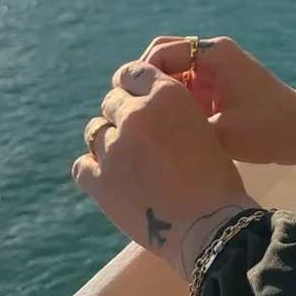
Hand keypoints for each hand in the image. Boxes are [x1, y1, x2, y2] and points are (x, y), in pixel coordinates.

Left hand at [72, 61, 261, 278]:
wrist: (207, 223)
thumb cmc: (214, 174)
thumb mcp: (200, 125)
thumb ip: (170, 111)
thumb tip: (147, 109)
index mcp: (166, 94)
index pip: (133, 72)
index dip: (132, 85)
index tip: (134, 98)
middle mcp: (136, 114)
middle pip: (111, 101)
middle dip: (121, 114)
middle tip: (134, 136)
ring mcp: (114, 149)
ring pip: (95, 131)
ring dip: (106, 139)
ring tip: (122, 158)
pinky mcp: (99, 182)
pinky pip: (81, 165)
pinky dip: (91, 168)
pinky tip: (106, 176)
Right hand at [141, 34, 295, 166]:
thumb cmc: (266, 130)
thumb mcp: (220, 132)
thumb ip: (182, 126)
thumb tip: (141, 129)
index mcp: (215, 55)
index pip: (162, 52)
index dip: (139, 75)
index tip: (123, 103)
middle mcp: (213, 54)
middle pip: (164, 54)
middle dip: (143, 80)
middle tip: (127, 112)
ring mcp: (216, 68)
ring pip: (173, 70)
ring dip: (157, 91)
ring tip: (139, 121)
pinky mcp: (218, 83)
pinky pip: (185, 84)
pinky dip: (171, 100)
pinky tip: (161, 126)